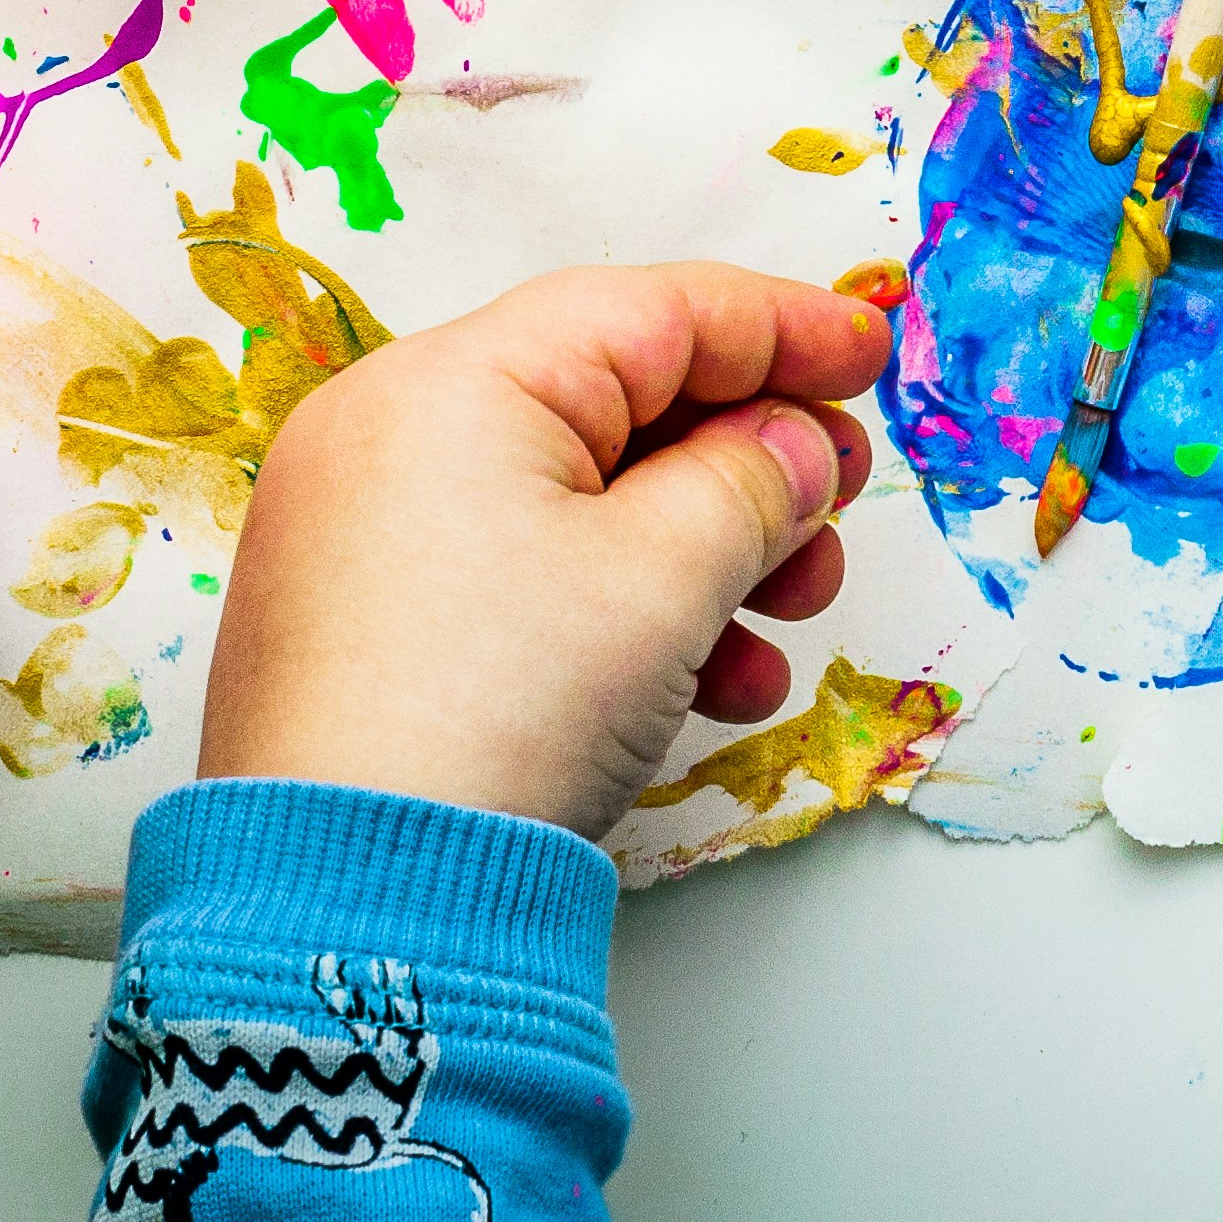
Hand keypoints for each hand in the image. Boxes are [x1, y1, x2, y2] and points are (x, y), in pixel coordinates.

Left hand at [199, 262, 891, 837]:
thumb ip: (754, 478)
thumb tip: (794, 445)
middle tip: (835, 510)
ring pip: (582, 497)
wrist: (352, 910)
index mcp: (450, 383)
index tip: (870, 354)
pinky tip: (712, 683)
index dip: (780, 326)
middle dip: (749, 461)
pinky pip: (526, 572)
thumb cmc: (498, 712)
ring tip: (787, 619)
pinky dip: (627, 605)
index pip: (652, 310)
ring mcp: (370, 535)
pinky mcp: (371, 625)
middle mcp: (391, 437)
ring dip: (707, 548)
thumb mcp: (666, 576)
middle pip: (618, 403)